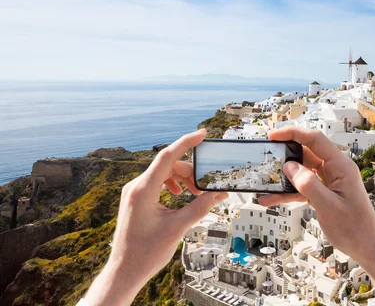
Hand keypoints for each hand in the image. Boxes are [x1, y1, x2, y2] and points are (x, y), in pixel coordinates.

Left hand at [83, 129, 227, 305]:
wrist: (124, 271)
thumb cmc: (146, 253)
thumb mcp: (178, 228)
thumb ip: (200, 207)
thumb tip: (219, 194)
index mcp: (143, 190)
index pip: (167, 156)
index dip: (186, 142)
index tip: (202, 134)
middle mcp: (135, 187)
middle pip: (168, 166)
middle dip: (190, 172)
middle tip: (206, 187)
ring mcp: (134, 192)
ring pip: (163, 173)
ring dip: (182, 179)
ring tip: (195, 194)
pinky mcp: (135, 199)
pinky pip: (156, 182)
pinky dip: (172, 185)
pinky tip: (180, 195)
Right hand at [258, 127, 374, 300]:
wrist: (366, 247)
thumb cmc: (354, 228)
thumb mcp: (329, 206)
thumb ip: (308, 185)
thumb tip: (289, 166)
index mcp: (340, 166)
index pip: (315, 140)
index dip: (293, 134)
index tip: (273, 136)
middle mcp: (335, 170)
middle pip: (306, 153)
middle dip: (285, 154)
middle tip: (265, 157)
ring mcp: (329, 181)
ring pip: (302, 170)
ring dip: (283, 177)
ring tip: (265, 181)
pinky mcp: (323, 192)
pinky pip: (302, 186)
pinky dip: (288, 191)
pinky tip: (271, 199)